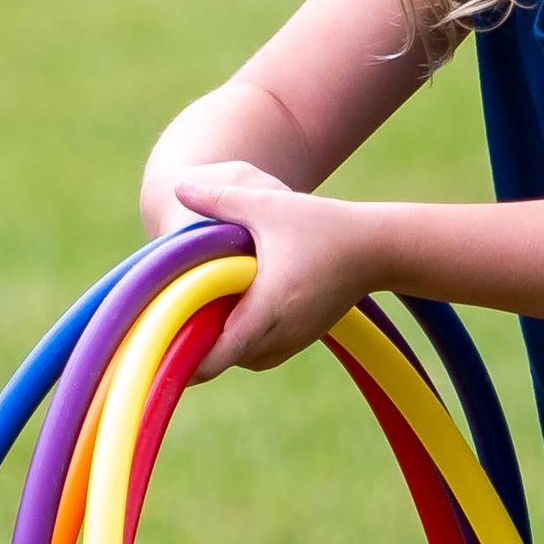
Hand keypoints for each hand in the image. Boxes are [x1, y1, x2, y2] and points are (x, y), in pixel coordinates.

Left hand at [171, 166, 374, 375]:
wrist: (379, 248)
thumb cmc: (325, 225)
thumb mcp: (270, 205)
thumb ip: (221, 199)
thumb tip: (179, 185)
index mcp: (268, 308)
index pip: (219, 354)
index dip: (187, 358)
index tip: (164, 345)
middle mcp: (282, 333)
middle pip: (227, 358)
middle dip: (201, 346)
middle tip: (175, 321)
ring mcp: (296, 339)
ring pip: (246, 358)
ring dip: (225, 344)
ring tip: (204, 315)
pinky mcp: (306, 336)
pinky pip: (265, 352)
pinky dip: (247, 340)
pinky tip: (238, 312)